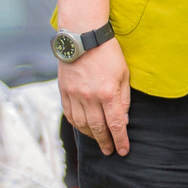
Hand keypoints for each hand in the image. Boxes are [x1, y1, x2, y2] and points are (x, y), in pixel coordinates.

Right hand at [59, 37, 131, 155]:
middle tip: (110, 151)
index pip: (115, 125)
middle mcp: (90, 97)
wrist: (83, 36)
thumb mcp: (124, 74)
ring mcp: (75, 95)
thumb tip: (122, 120)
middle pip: (98, 128)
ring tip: (98, 140)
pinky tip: (83, 128)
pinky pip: (69, 114)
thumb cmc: (108, 53)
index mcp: (108, 94)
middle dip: (105, 143)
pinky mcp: (64, 91)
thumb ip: (124, 99)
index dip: (120, 140)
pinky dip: (77, 125)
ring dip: (91, 136)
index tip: (123, 151)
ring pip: (82, 124)